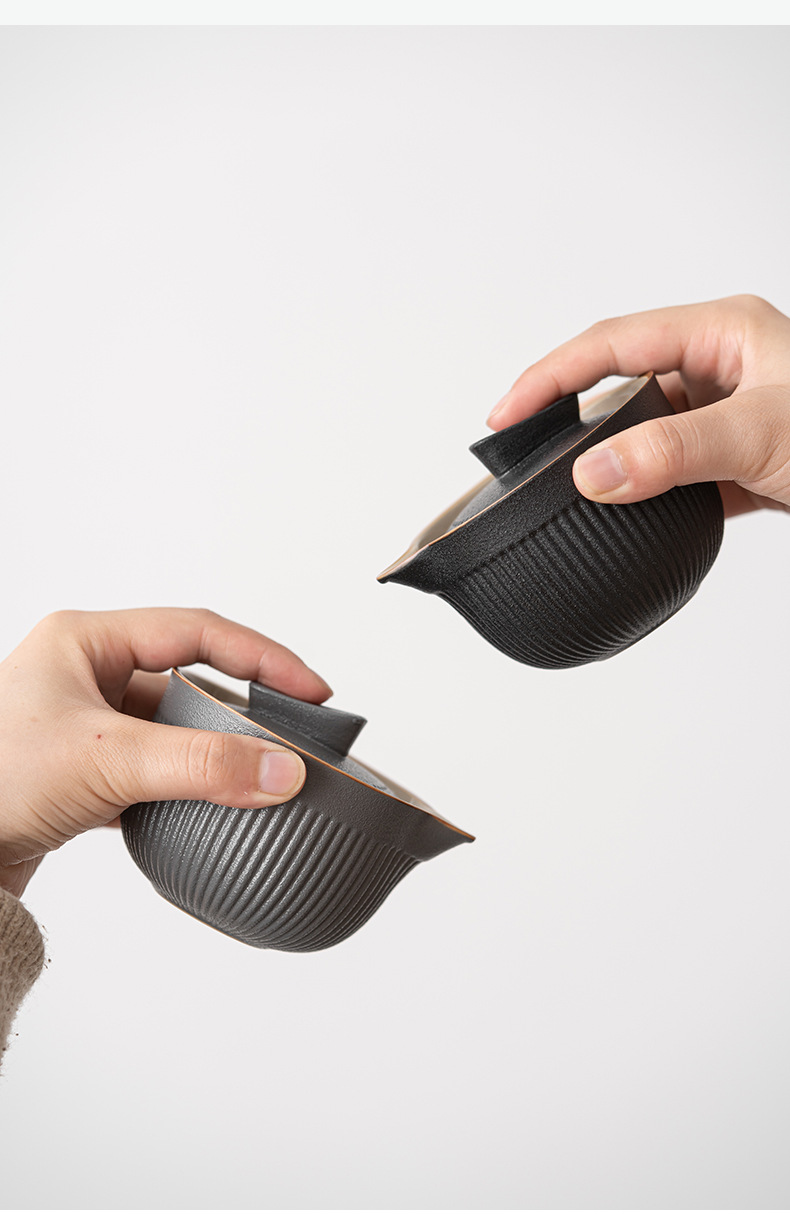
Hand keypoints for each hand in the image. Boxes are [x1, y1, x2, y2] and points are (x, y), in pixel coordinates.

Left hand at [0, 608, 331, 897]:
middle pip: (190, 682)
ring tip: (257, 777)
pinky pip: (153, 770)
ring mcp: (84, 725)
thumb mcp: (106, 761)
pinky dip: (185, 789)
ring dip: (212, 755)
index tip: (311, 691)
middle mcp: (86, 675)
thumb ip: (201, 764)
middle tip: (293, 737)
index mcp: (87, 641)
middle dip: (242, 711)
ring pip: (173, 731)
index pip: (198, 631)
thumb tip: (283, 771)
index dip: (263, 658)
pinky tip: (207, 810)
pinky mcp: (82, 773)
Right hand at [487, 294, 789, 517]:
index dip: (551, 377)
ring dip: (610, 462)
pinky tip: (624, 516)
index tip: (506, 415)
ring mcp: (727, 416)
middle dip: (569, 417)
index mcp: (724, 333)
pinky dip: (642, 498)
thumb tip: (593, 472)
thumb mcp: (760, 433)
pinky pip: (670, 476)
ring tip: (565, 488)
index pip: (612, 343)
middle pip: (620, 385)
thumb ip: (675, 450)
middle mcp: (722, 368)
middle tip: (519, 450)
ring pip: (642, 434)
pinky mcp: (736, 465)